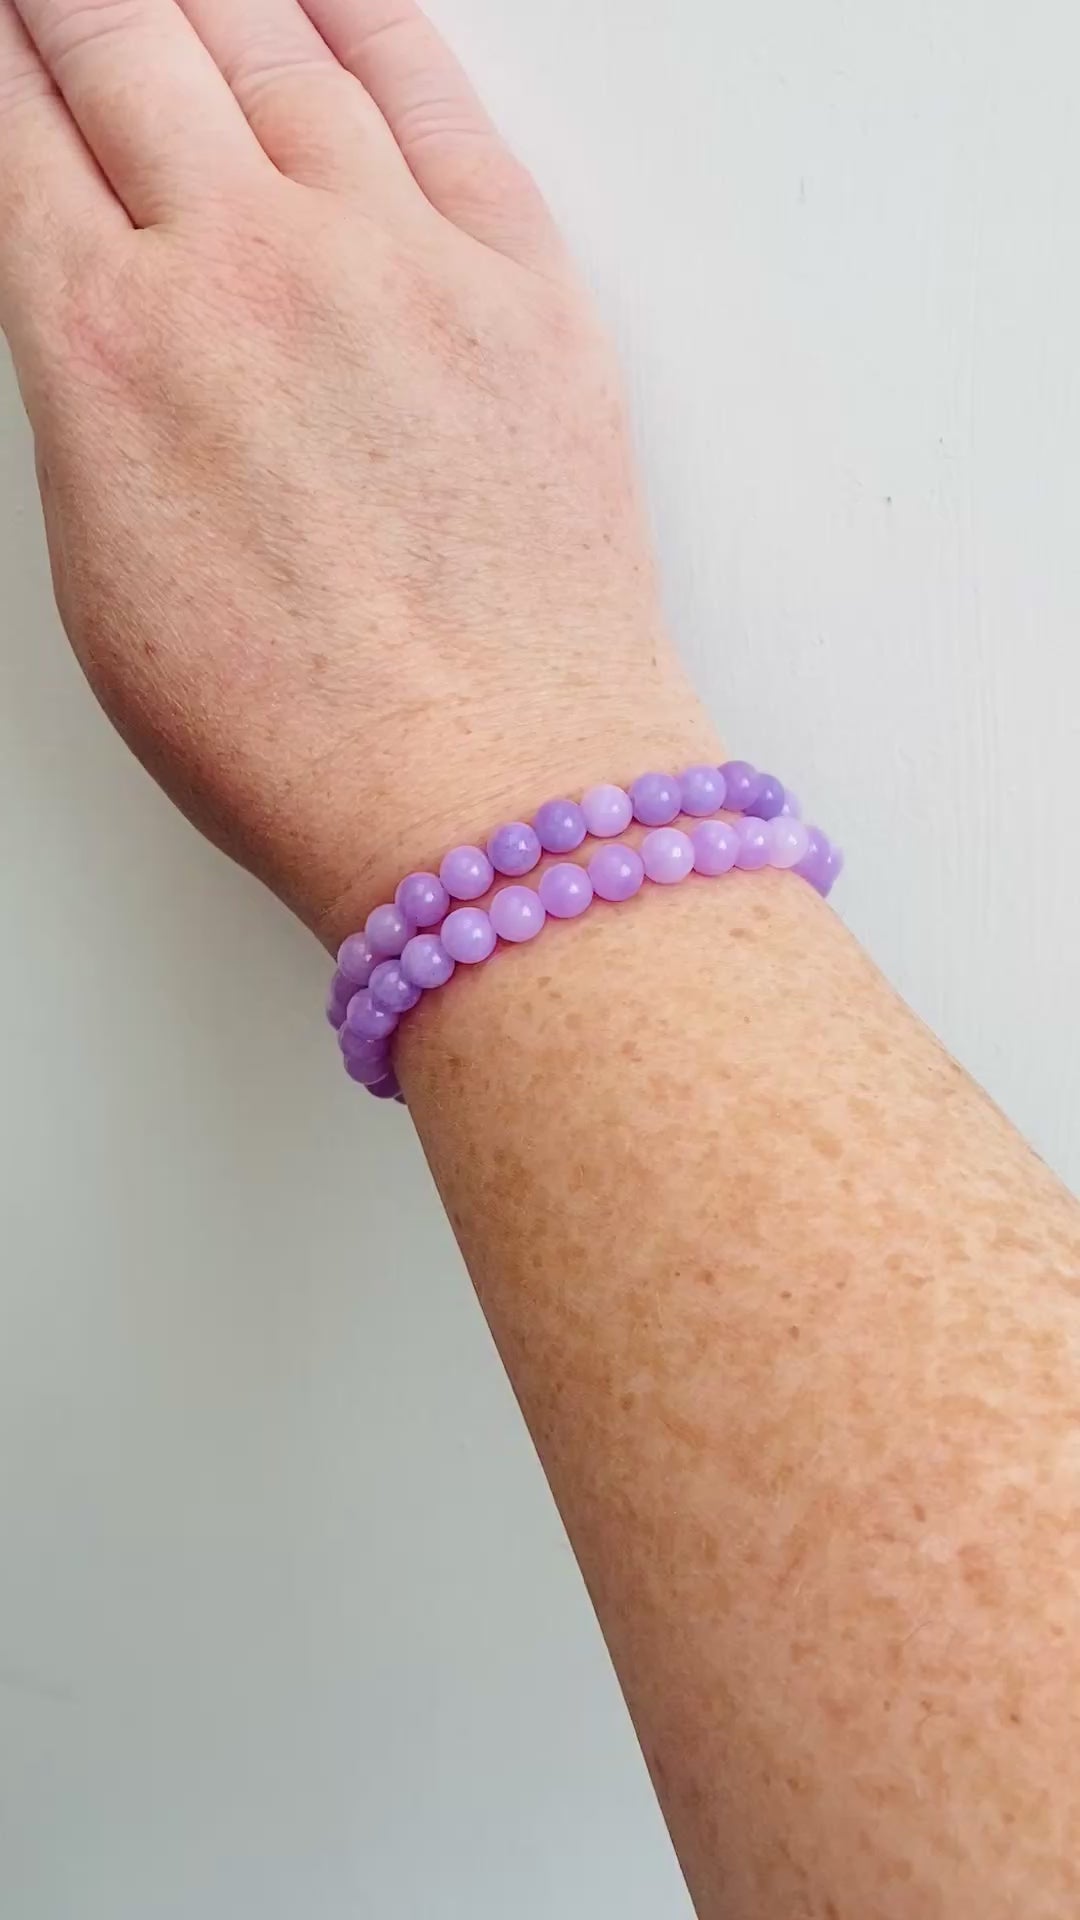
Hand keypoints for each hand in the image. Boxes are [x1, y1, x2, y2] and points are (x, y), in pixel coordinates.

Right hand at [0, 0, 715, 939]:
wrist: (488, 791)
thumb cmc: (300, 736)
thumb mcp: (111, 577)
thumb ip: (95, 405)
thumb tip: (102, 307)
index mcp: (107, 350)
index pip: (23, 130)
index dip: (10, 66)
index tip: (15, 48)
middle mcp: (243, 268)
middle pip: (129, 46)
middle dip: (80, 2)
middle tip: (71, 0)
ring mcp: (394, 259)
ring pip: (277, 40)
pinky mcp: (522, 281)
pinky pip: (434, 92)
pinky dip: (368, 15)